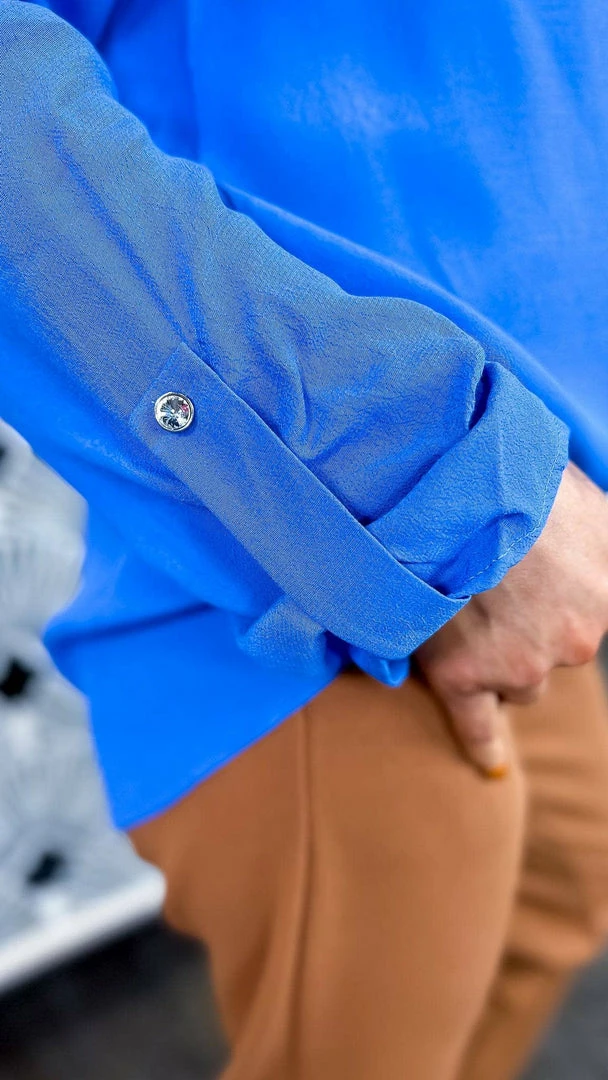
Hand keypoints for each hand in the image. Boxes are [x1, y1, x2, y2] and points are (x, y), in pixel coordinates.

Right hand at [414, 463, 607, 775]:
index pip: (591, 621)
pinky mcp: (462, 675)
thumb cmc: (519, 483)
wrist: (453, 490)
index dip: (564, 603)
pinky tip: (494, 767)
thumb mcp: (596, 505)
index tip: (547, 598)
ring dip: (502, 659)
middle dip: (533, 630)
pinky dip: (485, 746)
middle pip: (556, 653)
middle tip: (499, 586)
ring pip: (520, 681)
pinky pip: (477, 726)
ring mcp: (519, 663)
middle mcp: (576, 640)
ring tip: (469, 610)